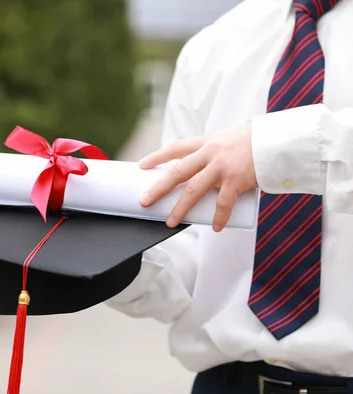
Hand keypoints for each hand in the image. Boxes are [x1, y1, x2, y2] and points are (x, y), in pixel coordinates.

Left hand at [138, 125, 257, 231]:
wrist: (278, 140)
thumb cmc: (253, 143)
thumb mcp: (227, 141)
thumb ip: (212, 154)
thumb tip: (199, 174)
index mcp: (206, 143)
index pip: (175, 148)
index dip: (157, 156)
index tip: (141, 165)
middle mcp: (210, 153)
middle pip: (177, 172)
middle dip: (159, 188)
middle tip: (145, 201)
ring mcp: (222, 167)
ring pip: (194, 190)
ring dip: (181, 208)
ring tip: (171, 222)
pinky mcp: (236, 179)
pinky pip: (223, 203)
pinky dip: (218, 217)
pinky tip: (214, 227)